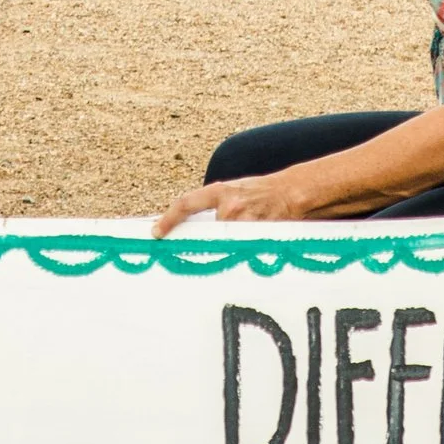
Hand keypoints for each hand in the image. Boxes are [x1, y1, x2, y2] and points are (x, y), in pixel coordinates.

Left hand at [152, 167, 319, 237]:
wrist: (289, 191)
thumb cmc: (258, 193)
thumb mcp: (233, 191)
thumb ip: (214, 207)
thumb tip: (191, 228)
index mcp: (219, 191)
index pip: (186, 203)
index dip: (169, 218)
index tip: (154, 232)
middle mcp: (228, 205)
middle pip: (207, 234)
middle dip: (209, 242)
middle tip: (206, 249)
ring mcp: (243, 221)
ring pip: (224, 244)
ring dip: (229, 248)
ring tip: (246, 237)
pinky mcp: (257, 234)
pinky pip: (242, 250)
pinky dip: (243, 252)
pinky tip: (254, 244)